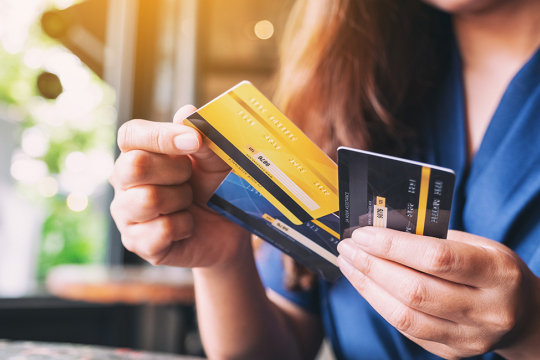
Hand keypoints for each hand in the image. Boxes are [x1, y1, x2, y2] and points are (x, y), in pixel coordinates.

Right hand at [110, 105, 250, 268]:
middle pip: (134, 166)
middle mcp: (124, 181)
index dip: (162, 136)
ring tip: (189, 203)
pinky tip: (187, 226)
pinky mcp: (137, 242)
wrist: (227, 230)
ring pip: (148, 199)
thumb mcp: (217, 161)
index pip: (131, 134)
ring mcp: (126, 213)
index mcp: (139, 152)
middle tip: (191, 179)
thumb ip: (204, 138)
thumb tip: (187, 112)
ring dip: (181, 200)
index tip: (195, 141)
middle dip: (175, 171)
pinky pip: (161, 231)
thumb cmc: (215, 188)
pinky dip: (185, 226)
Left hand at [337, 227, 539, 359]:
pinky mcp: (451, 352)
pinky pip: (405, 328)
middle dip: (371, 266)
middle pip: (414, 291)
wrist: (522, 314)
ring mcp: (469, 338)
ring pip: (404, 316)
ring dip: (367, 287)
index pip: (437, 258)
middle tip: (347, 247)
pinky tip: (366, 284)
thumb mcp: (477, 244)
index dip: (393, 245)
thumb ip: (433, 237)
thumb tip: (381, 228)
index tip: (363, 234)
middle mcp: (487, 311)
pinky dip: (379, 303)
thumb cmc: (492, 269)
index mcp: (497, 274)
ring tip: (349, 264)